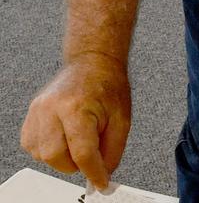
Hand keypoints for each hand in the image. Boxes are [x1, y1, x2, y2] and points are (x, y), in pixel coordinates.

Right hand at [20, 53, 130, 189]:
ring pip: (42, 154)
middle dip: (75, 164)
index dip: (93, 172)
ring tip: (77, 139)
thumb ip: (112, 152)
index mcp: (77, 106)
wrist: (93, 61)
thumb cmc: (107, 84)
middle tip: (89, 154)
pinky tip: (63, 138)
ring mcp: (39, 109)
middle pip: (56, 156)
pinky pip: (32, 146)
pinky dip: (47, 149)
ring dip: (61, 157)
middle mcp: (53, 107)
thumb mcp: (121, 119)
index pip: (82, 152)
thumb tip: (103, 176)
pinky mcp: (31, 113)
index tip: (101, 182)